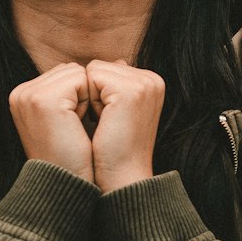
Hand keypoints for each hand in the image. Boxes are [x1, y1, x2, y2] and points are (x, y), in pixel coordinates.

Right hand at [9, 63, 93, 181]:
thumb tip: (121, 60)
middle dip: (86, 94)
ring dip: (89, 97)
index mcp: (25, 97)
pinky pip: (81, 79)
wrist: (73, 186)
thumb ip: (86, 88)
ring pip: (77, 72)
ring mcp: (29, 95)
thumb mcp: (79, 117)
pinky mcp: (43, 100)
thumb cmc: (80, 158)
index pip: (66, 75)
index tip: (80, 125)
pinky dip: (89, 100)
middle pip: (71, 69)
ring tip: (78, 127)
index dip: (83, 96)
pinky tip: (80, 124)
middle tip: (80, 127)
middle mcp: (21, 93)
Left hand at [86, 59, 164, 192]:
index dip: (96, 95)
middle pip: (99, 67)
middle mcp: (152, 79)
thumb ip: (116, 84)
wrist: (121, 178)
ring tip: (106, 123)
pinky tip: (103, 121)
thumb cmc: (112, 151)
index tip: (109, 121)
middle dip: (92, 94)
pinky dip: (89, 101)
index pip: (106, 68)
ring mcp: (145, 83)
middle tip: (107, 124)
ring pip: (93, 70)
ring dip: (90, 98)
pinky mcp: (132, 90)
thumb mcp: (116, 111)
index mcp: (150, 82)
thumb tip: (116, 61)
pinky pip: (92, 77)